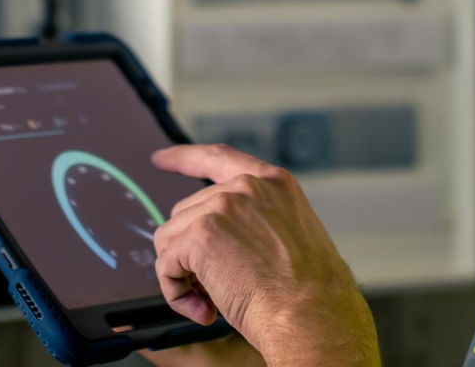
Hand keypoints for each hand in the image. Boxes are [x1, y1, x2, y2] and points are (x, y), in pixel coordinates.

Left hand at [151, 144, 379, 366]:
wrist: (312, 316)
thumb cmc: (309, 293)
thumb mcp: (291, 235)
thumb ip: (253, 221)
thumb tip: (210, 237)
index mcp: (273, 183)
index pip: (218, 158)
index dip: (185, 158)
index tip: (161, 158)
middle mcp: (246, 187)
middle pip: (186, 212)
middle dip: (190, 252)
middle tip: (216, 287)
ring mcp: (223, 207)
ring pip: (170, 239)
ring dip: (184, 276)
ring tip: (212, 302)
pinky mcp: (201, 235)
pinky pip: (166, 265)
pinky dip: (177, 293)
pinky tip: (205, 310)